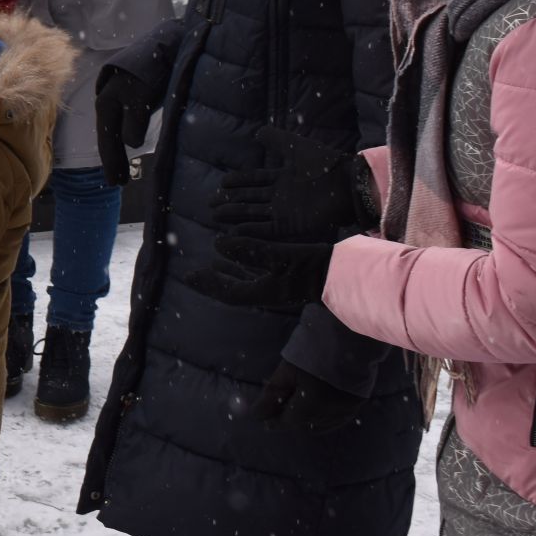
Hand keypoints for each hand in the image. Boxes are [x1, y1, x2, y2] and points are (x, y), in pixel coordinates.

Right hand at [94, 67, 157, 187]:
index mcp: (106, 104)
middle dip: (113, 160)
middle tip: (119, 183)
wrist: (165, 42)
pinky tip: (130, 143)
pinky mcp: (130, 95)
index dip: (112, 162)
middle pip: (108, 137)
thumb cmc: (151, 68)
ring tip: (124, 171)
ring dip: (118, 151)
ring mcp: (117, 98)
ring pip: (114, 130)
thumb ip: (135, 118)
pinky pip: (123, 122)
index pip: (107, 141)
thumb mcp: (141, 93)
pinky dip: (124, 136)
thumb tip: (130, 143)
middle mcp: (107, 102)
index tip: (116, 183)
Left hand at [185, 233, 332, 307]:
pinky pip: (260, 273)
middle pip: (234, 289)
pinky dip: (246, 265)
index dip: (207, 284)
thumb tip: (217, 243)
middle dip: (214, 281)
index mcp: (263, 292)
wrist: (346, 272)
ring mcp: (279, 286)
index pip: (228, 291)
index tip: (188, 276)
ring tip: (215, 262)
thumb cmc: (314, 266)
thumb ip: (249, 250)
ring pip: (247, 281)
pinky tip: (244, 255)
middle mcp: (269, 292)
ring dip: (229, 272)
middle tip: (195, 274)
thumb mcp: (280, 256)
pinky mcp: (289, 277)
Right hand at [211, 127, 371, 239]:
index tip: (222, 184)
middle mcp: (282, 196)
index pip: (255, 180)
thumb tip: (256, 132)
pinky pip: (266, 229)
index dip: (238, 182)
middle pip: (250, 198)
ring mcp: (286, 212)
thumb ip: (276, 140)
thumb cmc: (326, 163)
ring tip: (215, 216)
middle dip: (230, 201)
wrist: (348, 185)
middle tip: (211, 204)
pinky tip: (233, 230)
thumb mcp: (296, 147)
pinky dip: (250, 230)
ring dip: (235, 215)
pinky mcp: (291, 226)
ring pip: (253, 213)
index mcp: (285, 178)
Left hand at [247, 359, 363, 434]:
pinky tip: (316, 407)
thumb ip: (272, 394)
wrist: (349, 337)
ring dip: (306, 420)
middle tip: (279, 410)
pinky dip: (323, 417)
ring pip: (321, 425)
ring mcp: (346, 411)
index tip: (264, 421)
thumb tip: (256, 414)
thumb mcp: (286, 371)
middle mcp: (330, 415)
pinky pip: (336, 419)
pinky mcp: (357, 405)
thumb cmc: (313, 351)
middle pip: (304, 425)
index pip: (287, 422)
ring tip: (296, 407)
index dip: (274, 422)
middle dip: (290, 419)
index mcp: (311, 407)